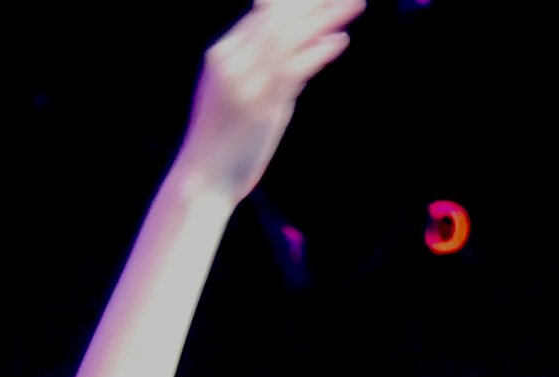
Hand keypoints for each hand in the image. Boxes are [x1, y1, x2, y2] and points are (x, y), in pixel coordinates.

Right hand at [177, 0, 363, 202]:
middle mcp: (232, 61)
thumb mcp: (245, 95)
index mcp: (224, 54)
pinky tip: (339, 41)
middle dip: (313, 2)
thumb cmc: (226, 141)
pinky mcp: (260, 105)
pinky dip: (317, 53)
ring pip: (288, 37)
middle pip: (278, 18)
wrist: (203, 178)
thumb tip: (315, 46)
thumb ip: (276, 70)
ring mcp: (245, 82)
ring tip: (354, 3)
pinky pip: (292, 70)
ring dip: (323, 18)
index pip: (263, 15)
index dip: (295, 2)